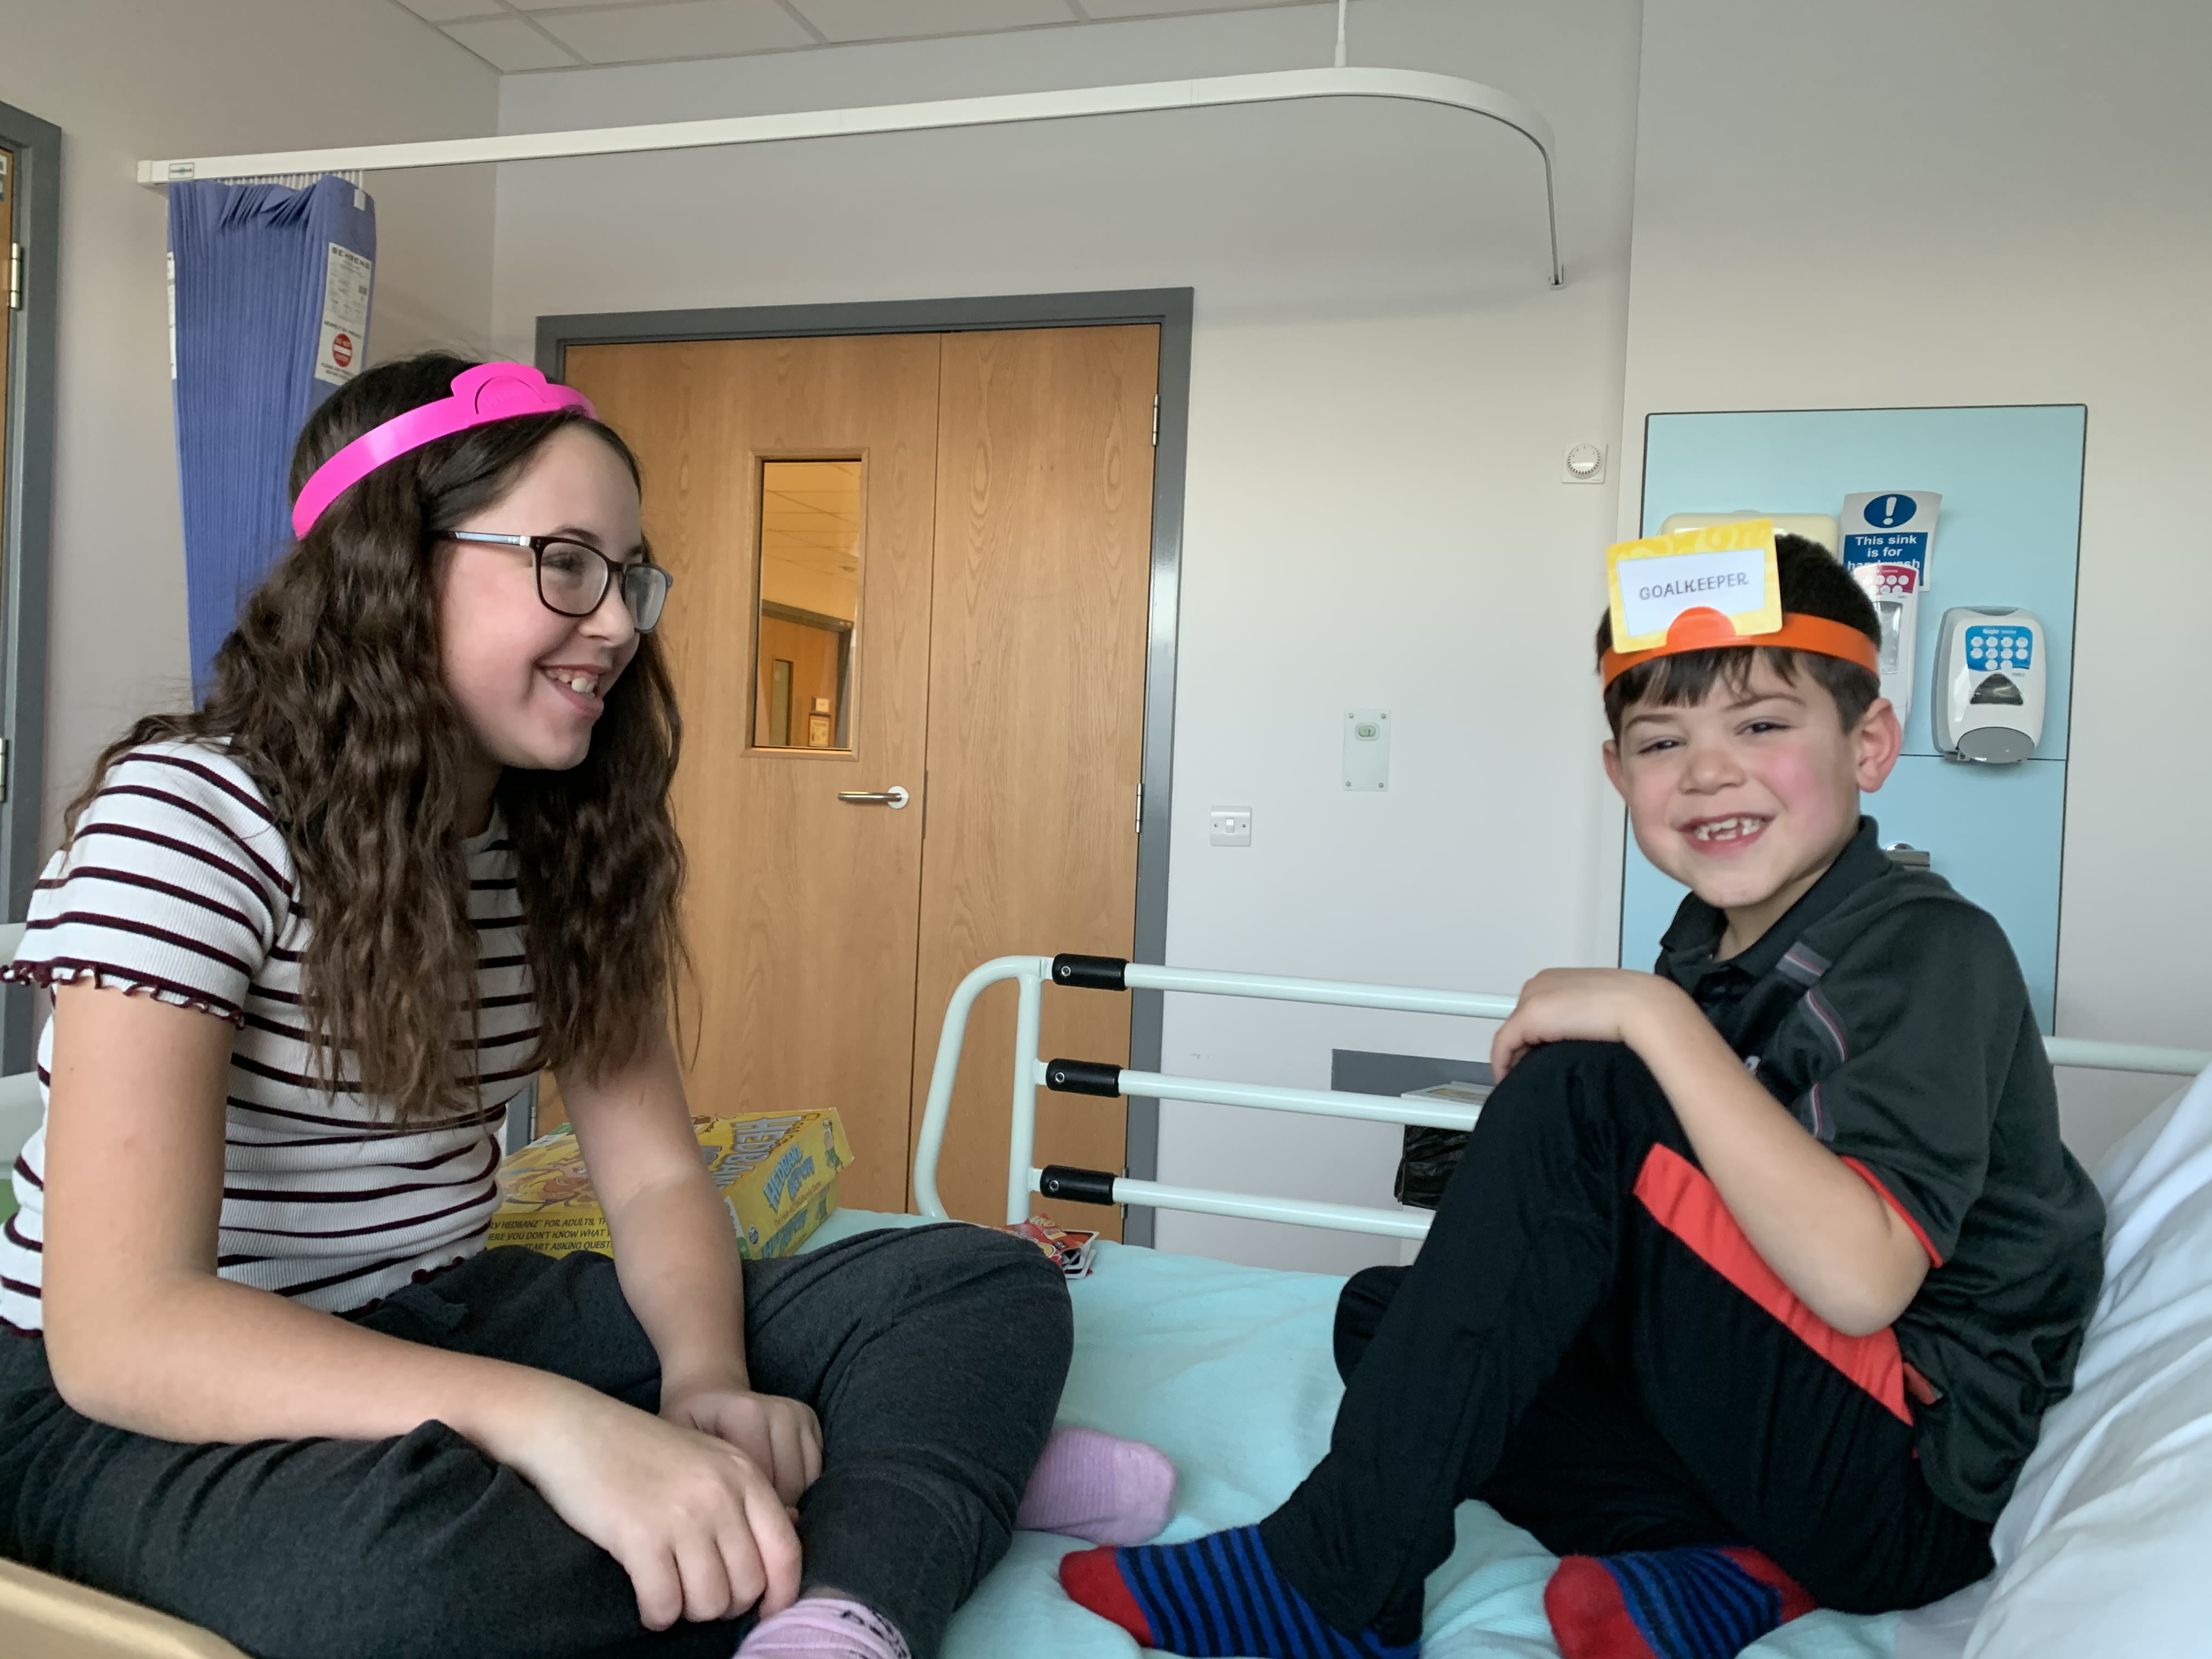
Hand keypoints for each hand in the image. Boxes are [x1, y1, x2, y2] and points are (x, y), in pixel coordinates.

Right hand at [495, 1380, 800, 1629]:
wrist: (577, 1428)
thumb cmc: (642, 1450)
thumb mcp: (709, 1460)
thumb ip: (745, 1499)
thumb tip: (786, 1542)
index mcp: (744, 1474)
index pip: (786, 1550)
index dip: (781, 1592)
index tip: (764, 1611)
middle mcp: (722, 1495)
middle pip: (749, 1585)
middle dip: (725, 1604)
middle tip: (697, 1594)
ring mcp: (683, 1516)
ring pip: (710, 1602)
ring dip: (690, 1611)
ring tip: (671, 1594)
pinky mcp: (641, 1537)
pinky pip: (665, 1605)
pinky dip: (657, 1615)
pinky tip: (648, 1601)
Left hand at [1489, 968, 1688, 1077]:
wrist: (1640, 1007)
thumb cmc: (1635, 1009)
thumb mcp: (1606, 1010)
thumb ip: (1588, 1018)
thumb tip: (1584, 1039)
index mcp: (1560, 979)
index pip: (1539, 1010)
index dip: (1537, 1038)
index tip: (1542, 1057)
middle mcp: (1541, 983)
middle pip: (1522, 1022)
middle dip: (1526, 1048)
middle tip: (1535, 1073)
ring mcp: (1533, 998)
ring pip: (1513, 1034)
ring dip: (1518, 1057)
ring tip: (1529, 1079)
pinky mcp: (1527, 1017)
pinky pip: (1503, 1046)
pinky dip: (1503, 1065)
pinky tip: (1509, 1081)